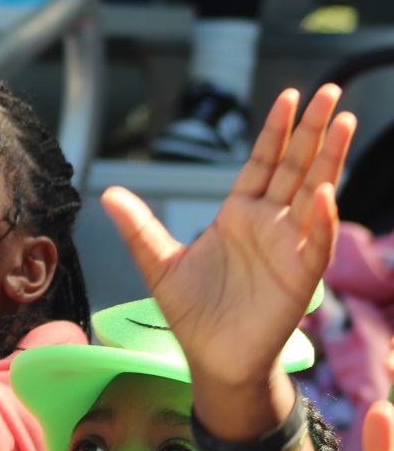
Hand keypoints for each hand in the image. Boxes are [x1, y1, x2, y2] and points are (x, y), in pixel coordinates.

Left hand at [103, 86, 354, 390]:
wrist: (212, 358)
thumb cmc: (192, 312)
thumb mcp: (158, 263)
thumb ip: (138, 227)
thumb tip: (108, 192)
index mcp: (239, 213)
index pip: (263, 162)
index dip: (277, 131)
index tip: (290, 96)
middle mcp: (270, 222)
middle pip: (295, 167)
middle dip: (312, 131)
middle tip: (328, 91)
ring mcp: (289, 245)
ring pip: (314, 193)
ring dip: (328, 160)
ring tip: (341, 123)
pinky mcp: (300, 275)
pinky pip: (314, 242)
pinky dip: (321, 219)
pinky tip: (322, 194)